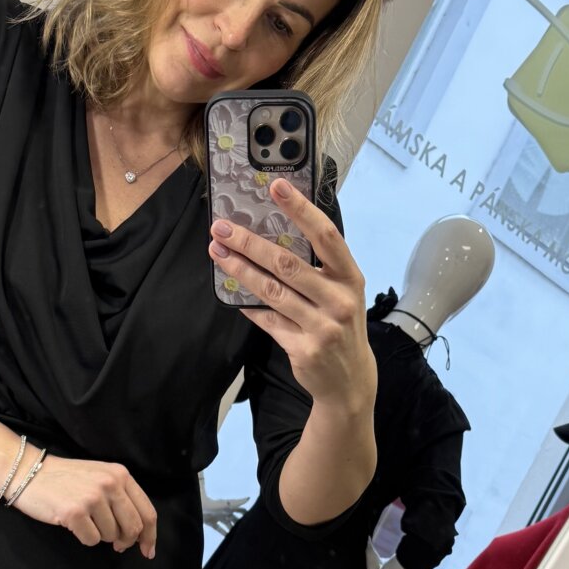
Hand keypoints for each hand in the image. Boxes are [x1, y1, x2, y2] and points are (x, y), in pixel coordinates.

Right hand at [12, 454, 157, 557]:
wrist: (28, 472)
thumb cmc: (65, 480)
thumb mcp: (100, 478)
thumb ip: (121, 499)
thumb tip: (138, 535)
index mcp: (120, 475)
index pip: (147, 512)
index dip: (150, 536)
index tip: (147, 551)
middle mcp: (110, 484)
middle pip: (133, 528)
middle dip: (127, 542)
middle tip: (118, 547)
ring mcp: (92, 497)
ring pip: (111, 536)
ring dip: (101, 536)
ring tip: (86, 521)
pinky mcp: (75, 512)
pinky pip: (92, 540)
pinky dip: (84, 538)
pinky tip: (73, 523)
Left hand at [200, 488, 249, 533]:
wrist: (197, 508)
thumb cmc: (211, 504)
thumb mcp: (225, 504)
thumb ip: (237, 502)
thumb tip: (249, 498)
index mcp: (228, 507)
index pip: (240, 510)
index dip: (246, 514)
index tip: (252, 519)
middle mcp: (224, 512)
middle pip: (234, 518)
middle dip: (240, 523)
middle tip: (246, 531)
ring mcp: (218, 517)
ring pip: (227, 525)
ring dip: (232, 529)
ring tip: (238, 536)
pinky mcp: (211, 522)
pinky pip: (219, 529)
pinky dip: (223, 533)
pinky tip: (228, 538)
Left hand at [209, 178, 375, 413]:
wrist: (350, 382)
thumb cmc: (341, 327)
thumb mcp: (342, 294)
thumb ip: (318, 269)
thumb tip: (274, 235)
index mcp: (350, 278)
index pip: (325, 236)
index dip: (301, 209)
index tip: (276, 186)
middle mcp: (339, 300)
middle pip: (287, 263)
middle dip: (250, 243)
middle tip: (222, 228)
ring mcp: (322, 327)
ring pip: (272, 291)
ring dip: (240, 270)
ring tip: (218, 253)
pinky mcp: (303, 349)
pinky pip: (268, 320)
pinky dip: (248, 305)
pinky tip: (231, 291)